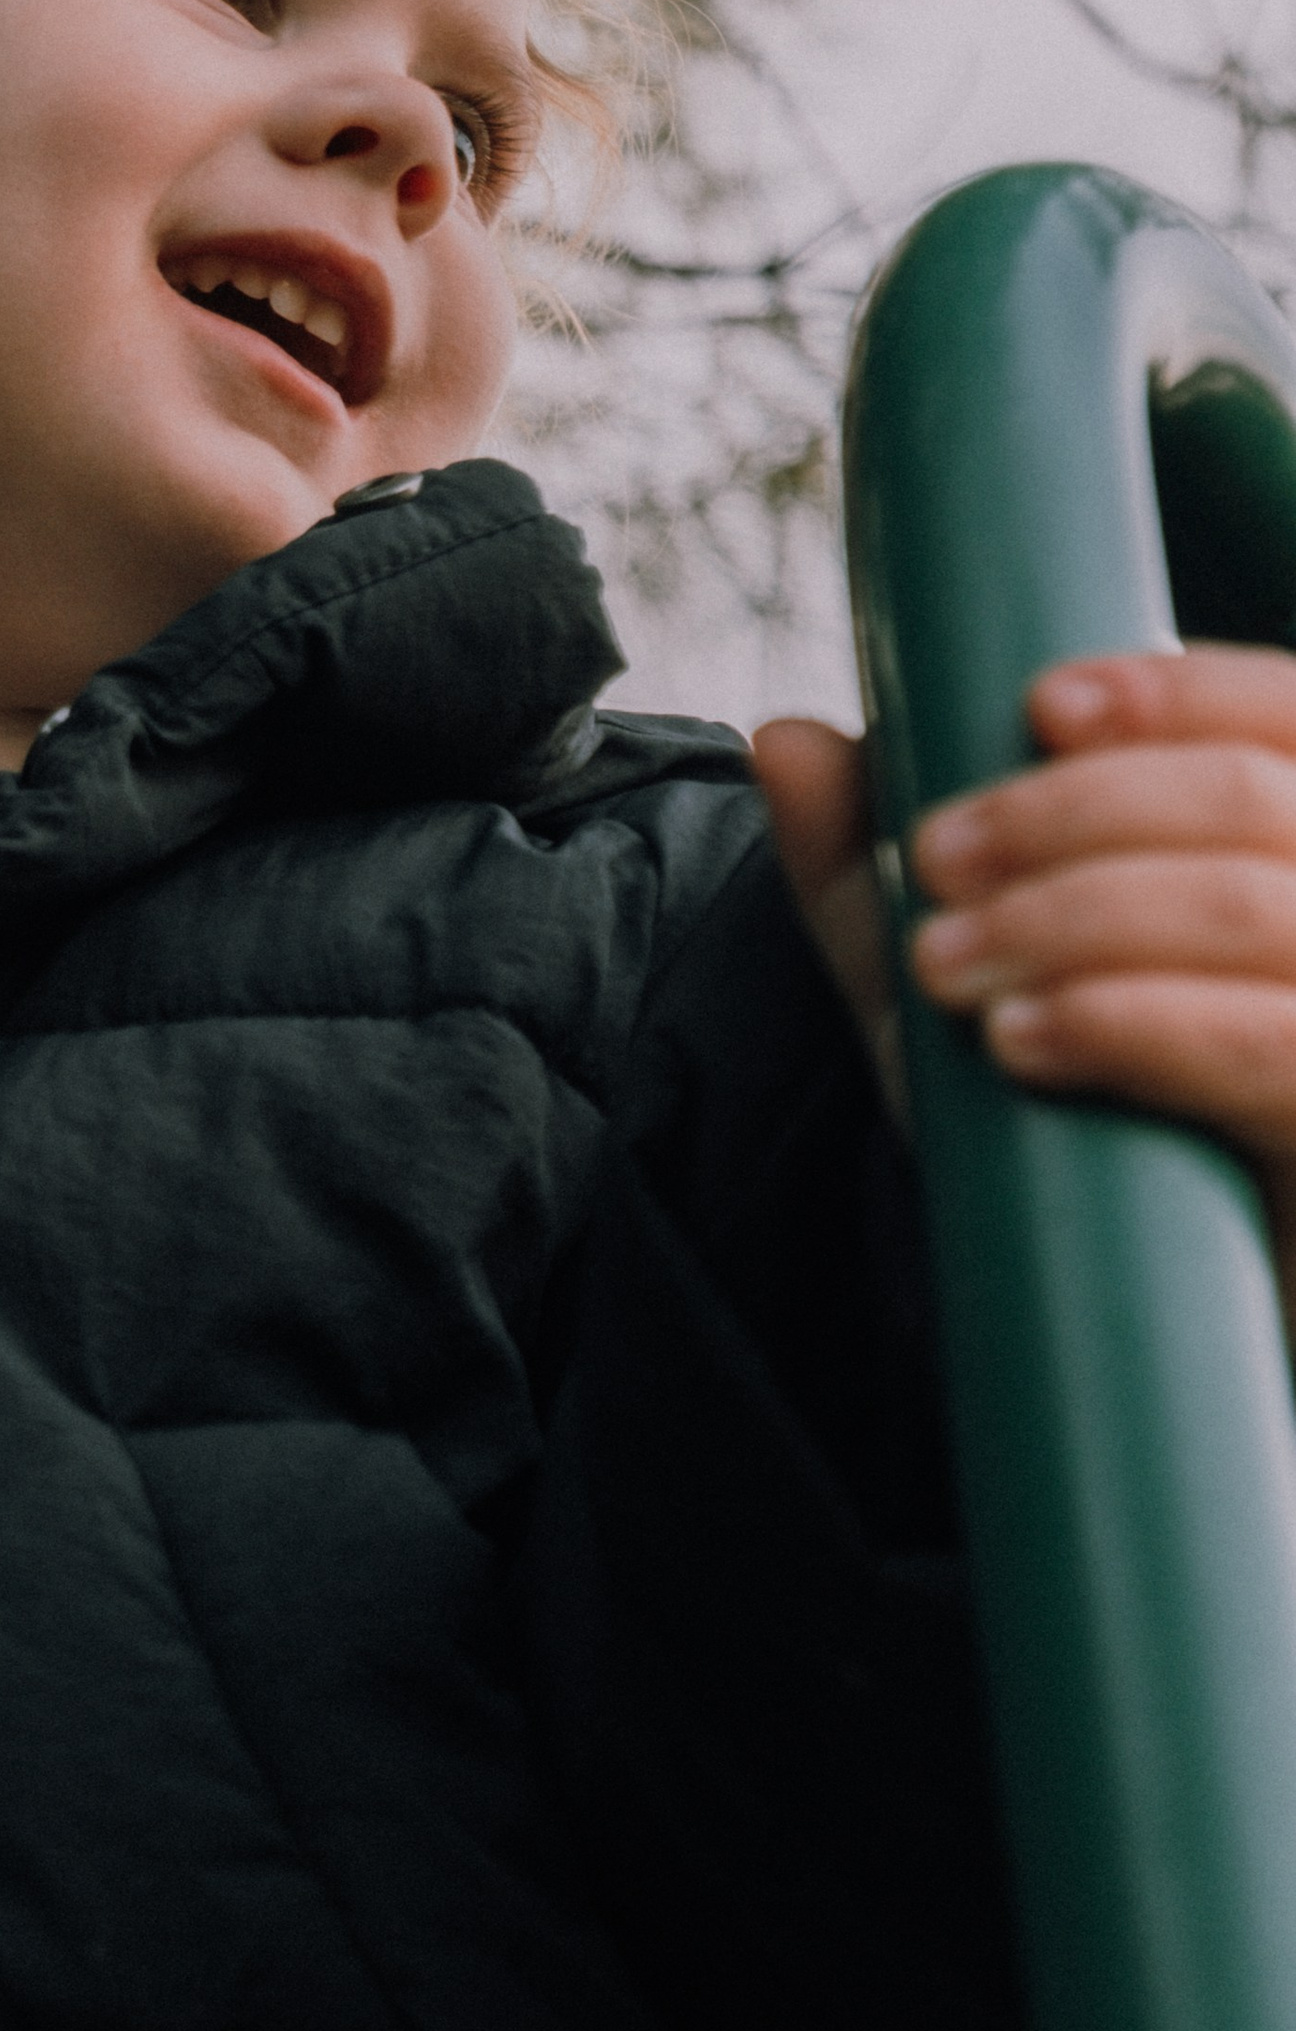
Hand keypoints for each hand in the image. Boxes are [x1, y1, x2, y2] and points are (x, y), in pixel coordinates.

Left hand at [754, 651, 1295, 1273]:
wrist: (1133, 1340)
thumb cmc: (1064, 1142)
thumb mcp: (951, 996)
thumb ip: (871, 877)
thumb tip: (785, 739)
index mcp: (1289, 860)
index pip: (1284, 717)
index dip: (1175, 691)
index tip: (1038, 706)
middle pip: (1254, 799)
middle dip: (1071, 814)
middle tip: (935, 863)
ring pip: (1255, 909)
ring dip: (1076, 914)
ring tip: (949, 963)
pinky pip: (1273, 1049)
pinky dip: (1137, 1021)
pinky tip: (1025, 1040)